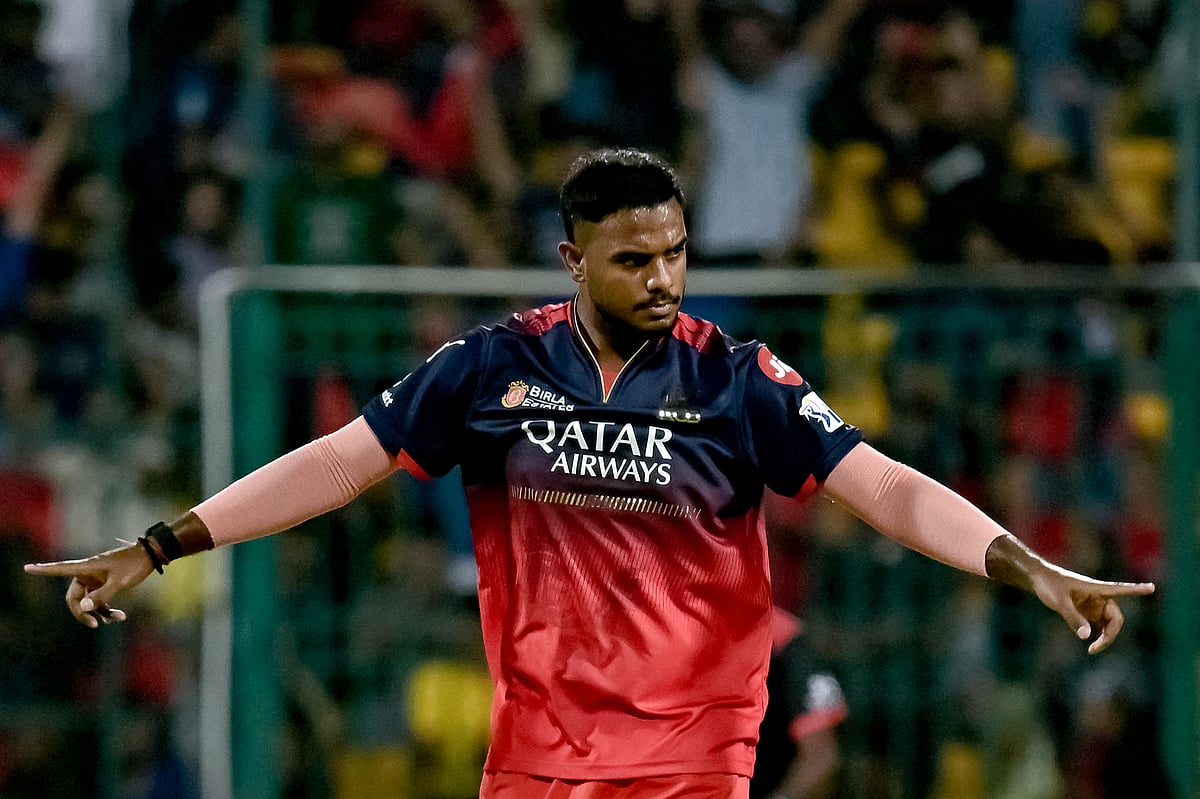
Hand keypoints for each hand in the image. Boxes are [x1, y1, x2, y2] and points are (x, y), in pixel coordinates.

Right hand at [24, 544, 154, 627]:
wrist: (151, 555)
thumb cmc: (134, 565)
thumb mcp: (119, 582)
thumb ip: (101, 596)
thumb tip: (82, 607)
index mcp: (86, 568)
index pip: (60, 569)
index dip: (43, 570)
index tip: (27, 568)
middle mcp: (87, 573)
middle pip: (74, 596)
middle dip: (82, 612)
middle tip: (94, 625)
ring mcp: (96, 579)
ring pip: (88, 601)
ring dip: (98, 613)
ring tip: (115, 620)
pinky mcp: (105, 584)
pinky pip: (100, 600)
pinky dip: (107, 609)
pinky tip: (119, 617)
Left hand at [986, 534, 1154, 653]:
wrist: (1037, 579)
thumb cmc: (1049, 585)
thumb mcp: (1059, 602)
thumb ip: (1072, 618)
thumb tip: (1086, 636)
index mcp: (1097, 589)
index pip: (1121, 589)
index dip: (1137, 590)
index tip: (1152, 587)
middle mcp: (1099, 598)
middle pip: (1116, 618)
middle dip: (1111, 634)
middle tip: (1095, 648)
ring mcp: (1094, 605)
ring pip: (1109, 625)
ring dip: (1105, 637)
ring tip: (1092, 650)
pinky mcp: (1087, 612)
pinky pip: (1099, 626)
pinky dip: (1098, 636)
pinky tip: (1092, 646)